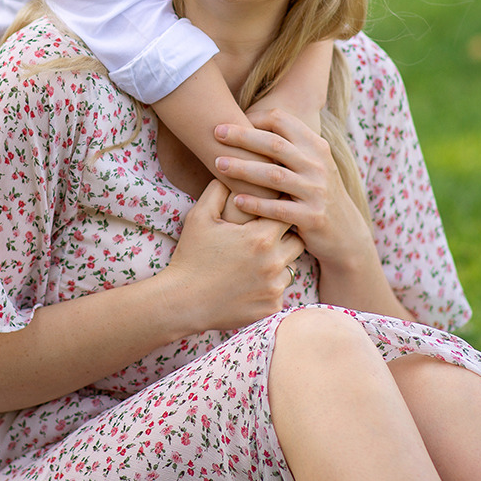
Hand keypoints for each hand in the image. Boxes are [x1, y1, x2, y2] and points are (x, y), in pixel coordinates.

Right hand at [164, 180, 304, 333]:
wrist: (183, 301)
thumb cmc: (190, 255)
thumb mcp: (199, 217)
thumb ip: (219, 190)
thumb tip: (231, 173)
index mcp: (261, 237)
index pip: (287, 214)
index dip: (279, 210)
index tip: (271, 209)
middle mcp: (274, 262)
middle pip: (297, 241)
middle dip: (285, 236)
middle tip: (267, 234)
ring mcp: (274, 287)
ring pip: (291, 266)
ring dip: (279, 262)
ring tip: (258, 259)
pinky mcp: (272, 307)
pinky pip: (281, 290)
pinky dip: (270, 285)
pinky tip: (251, 281)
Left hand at [214, 109, 373, 271]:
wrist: (346, 232)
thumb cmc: (317, 193)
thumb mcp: (313, 164)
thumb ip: (289, 146)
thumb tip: (250, 122)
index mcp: (316, 147)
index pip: (282, 120)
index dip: (254, 118)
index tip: (230, 122)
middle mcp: (318, 165)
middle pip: (274, 144)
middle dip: (242, 137)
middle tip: (216, 133)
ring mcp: (317, 191)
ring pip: (274, 175)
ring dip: (243, 168)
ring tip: (218, 164)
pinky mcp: (312, 218)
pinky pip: (278, 209)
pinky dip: (256, 203)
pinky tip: (236, 200)